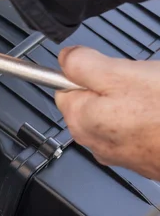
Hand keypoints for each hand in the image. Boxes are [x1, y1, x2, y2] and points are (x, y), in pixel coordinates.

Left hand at [55, 46, 159, 179]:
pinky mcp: (141, 158)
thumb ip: (83, 64)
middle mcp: (93, 140)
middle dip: (113, 87)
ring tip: (155, 99)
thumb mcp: (120, 74)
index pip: (64, 88)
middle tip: (140, 84)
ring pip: (116, 113)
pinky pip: (136, 128)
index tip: (110, 70)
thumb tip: (65, 57)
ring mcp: (117, 152)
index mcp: (80, 119)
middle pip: (91, 100)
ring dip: (133, 102)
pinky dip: (147, 118)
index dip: (87, 73)